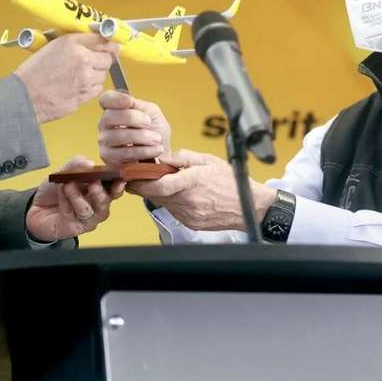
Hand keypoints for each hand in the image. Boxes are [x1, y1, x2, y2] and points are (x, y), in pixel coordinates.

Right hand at [15, 33, 119, 123]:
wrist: (25, 96)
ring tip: (78, 75)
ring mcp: (85, 78)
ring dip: (95, 74)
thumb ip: (74, 42)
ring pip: (103, 74)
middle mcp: (82, 59)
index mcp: (72, 43)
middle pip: (108, 57)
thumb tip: (93, 40)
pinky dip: (91, 87)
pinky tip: (77, 85)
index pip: (102, 38)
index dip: (109, 42)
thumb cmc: (32, 74)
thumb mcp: (51, 47)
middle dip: (102, 59)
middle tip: (92, 61)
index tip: (110, 44)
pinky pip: (97, 88)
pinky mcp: (85, 94)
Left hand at [26, 156, 125, 241]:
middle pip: (106, 201)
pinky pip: (75, 215)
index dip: (118, 185)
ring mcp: (89, 218)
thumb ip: (76, 165)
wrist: (37, 207)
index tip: (118, 179)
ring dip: (78, 196)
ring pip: (90, 210)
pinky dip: (67, 203)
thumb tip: (90, 163)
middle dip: (101, 192)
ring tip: (68, 185)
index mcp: (99, 189)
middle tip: (93, 182)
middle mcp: (97, 205)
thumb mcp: (64, 172)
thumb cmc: (56, 190)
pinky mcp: (77, 227)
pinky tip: (61, 194)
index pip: (114, 188)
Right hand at [98, 90, 171, 164]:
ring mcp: (105, 142)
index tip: (130, 102)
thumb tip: (129, 102)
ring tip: (156, 139)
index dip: (115, 99)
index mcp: (115, 109)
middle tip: (149, 123)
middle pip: (109, 116)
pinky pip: (124, 153)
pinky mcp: (109, 159)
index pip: (105, 100)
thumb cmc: (155, 132)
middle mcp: (105, 124)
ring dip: (142, 137)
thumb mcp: (152, 113)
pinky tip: (155, 149)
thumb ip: (140, 105)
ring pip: (118, 136)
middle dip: (133, 118)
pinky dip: (143, 151)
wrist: (161, 153)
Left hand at [128, 149, 276, 231]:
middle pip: (156, 195)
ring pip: (163, 203)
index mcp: (193, 182)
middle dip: (145, 186)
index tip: (132, 176)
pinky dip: (172, 202)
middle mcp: (189, 201)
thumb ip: (184, 158)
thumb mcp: (209, 161)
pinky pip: (174, 211)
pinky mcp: (190, 223)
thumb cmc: (231, 182)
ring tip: (168, 183)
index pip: (158, 185)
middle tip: (141, 177)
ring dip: (160, 194)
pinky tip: (182, 195)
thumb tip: (163, 157)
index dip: (141, 182)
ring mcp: (189, 215)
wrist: (249, 207)